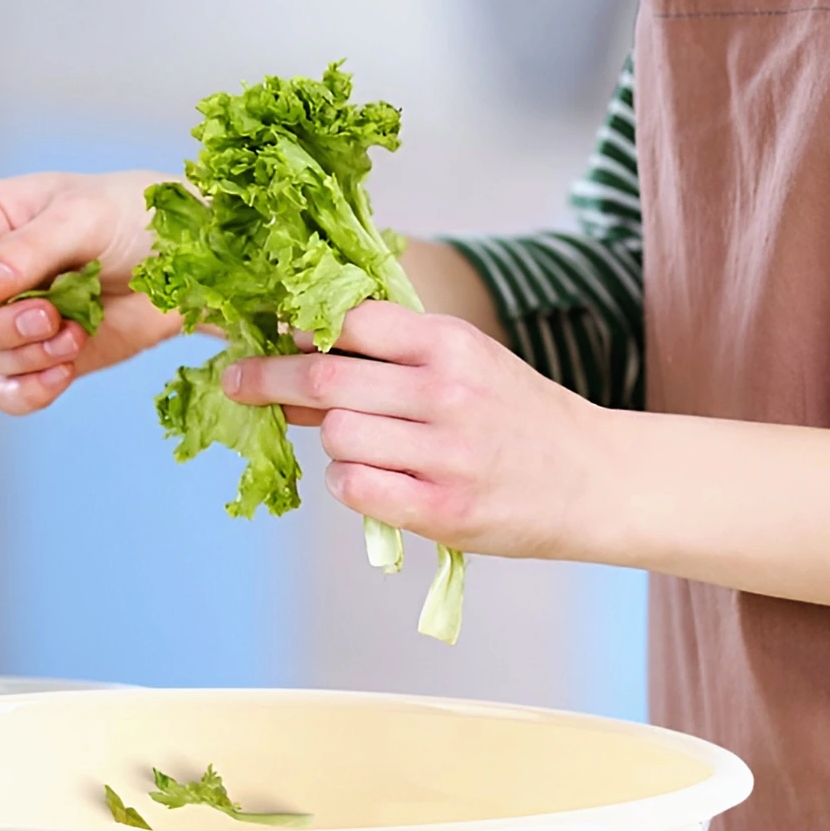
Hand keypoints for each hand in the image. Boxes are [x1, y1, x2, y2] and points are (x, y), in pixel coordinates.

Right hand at [0, 170, 182, 413]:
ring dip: (23, 356)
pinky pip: (9, 393)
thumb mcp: (83, 216)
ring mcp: (9, 320)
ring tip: (76, 332)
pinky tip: (62, 373)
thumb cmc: (132, 214)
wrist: (186, 262)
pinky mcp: (41, 358)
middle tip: (51, 315)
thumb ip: (28, 249)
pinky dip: (30, 391)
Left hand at [222, 300, 608, 559]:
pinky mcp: (442, 510)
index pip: (349, 320)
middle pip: (324, 378)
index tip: (269, 333)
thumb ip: (399, 355)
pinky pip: (356, 489)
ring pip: (336, 435)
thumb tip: (303, 348)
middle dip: (267, 377)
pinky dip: (347, 482)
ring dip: (326, 440)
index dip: (298, 326)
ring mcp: (444, 454)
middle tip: (235, 380)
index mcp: (451, 344)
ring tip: (351, 445)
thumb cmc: (521, 419)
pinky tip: (366, 479)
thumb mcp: (471, 363)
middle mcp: (445, 393)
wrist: (595, 479)